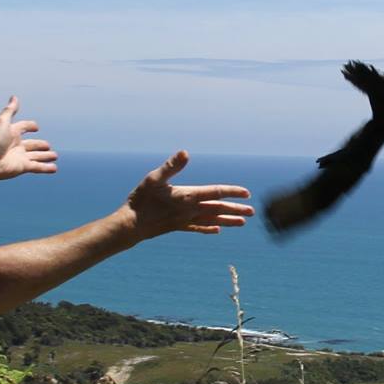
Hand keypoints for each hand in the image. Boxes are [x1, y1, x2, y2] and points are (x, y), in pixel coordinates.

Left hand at [0, 96, 57, 180]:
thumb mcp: (2, 122)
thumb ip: (10, 110)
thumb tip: (14, 97)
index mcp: (12, 133)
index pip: (23, 128)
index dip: (29, 126)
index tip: (36, 127)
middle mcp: (16, 145)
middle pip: (31, 144)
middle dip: (40, 145)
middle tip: (48, 146)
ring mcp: (20, 157)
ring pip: (36, 156)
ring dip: (45, 156)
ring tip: (55, 155)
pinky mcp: (23, 167)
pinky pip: (38, 167)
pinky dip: (46, 168)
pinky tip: (54, 168)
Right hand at [124, 151, 252, 238]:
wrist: (130, 226)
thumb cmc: (141, 199)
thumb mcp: (154, 178)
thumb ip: (171, 166)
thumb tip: (185, 152)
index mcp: (187, 196)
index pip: (216, 193)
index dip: (232, 192)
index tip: (247, 193)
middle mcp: (189, 210)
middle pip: (217, 209)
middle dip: (236, 209)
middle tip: (253, 212)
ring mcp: (184, 220)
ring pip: (211, 221)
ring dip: (228, 221)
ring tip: (242, 223)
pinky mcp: (177, 227)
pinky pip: (197, 228)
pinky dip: (209, 229)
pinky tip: (217, 230)